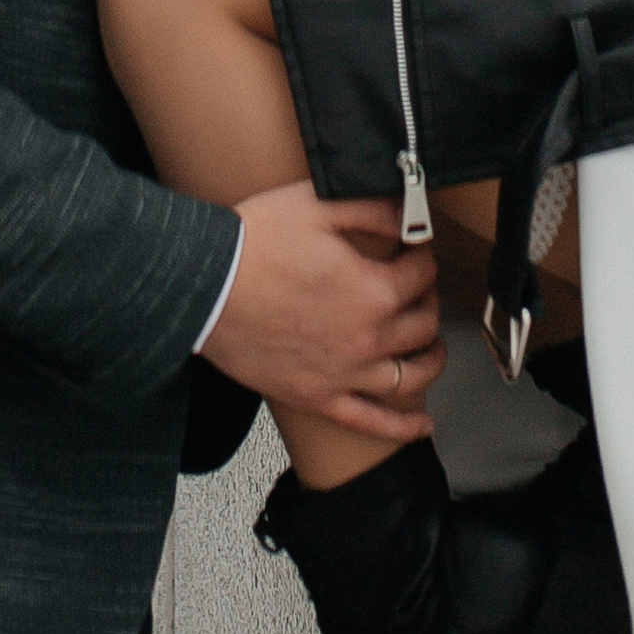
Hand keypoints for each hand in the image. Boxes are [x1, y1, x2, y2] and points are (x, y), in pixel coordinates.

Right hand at [203, 186, 444, 443]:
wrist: (201, 288)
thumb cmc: (252, 244)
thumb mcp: (319, 205)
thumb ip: (374, 209)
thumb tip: (411, 215)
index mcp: (373, 290)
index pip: (422, 273)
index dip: (422, 254)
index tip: (414, 248)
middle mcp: (367, 338)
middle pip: (422, 322)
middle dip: (426, 297)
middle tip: (416, 286)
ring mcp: (344, 374)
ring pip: (411, 376)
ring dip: (431, 358)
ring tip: (432, 346)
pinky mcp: (318, 397)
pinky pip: (371, 422)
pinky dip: (403, 427)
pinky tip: (423, 425)